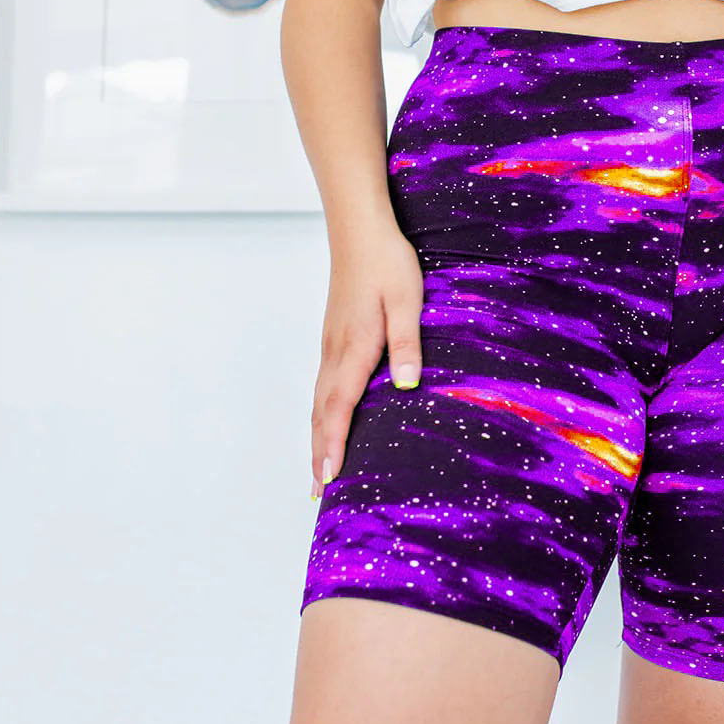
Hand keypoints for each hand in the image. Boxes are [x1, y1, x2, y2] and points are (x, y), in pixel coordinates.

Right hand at [310, 221, 424, 498]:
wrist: (360, 230)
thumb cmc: (388, 262)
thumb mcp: (406, 300)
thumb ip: (406, 343)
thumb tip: (405, 386)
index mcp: (355, 347)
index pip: (340, 406)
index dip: (334, 444)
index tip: (329, 479)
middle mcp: (336, 352)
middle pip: (322, 412)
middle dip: (319, 453)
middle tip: (316, 493)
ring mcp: (331, 345)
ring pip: (319, 401)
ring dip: (317, 436)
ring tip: (317, 470)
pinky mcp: (334, 338)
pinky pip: (323, 386)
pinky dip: (320, 414)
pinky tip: (326, 422)